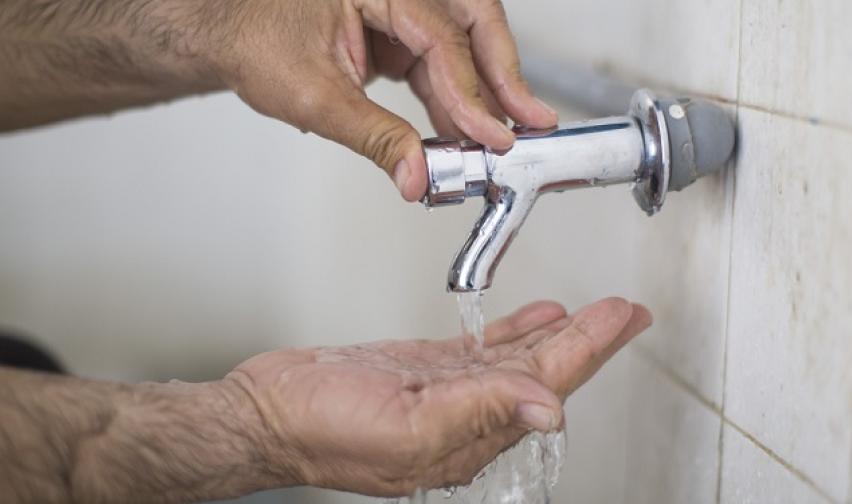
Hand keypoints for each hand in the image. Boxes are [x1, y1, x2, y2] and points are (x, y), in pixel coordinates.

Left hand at [195, 0, 557, 200]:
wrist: (232, 38)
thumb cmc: (257, 43)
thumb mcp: (314, 97)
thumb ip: (374, 137)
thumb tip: (416, 176)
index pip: (440, 38)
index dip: (471, 92)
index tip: (492, 136)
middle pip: (473, 22)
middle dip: (504, 74)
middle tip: (533, 121)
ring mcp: (400, 11)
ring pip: (463, 46)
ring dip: (485, 95)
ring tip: (503, 139)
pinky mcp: (399, 36)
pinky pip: (441, 66)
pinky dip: (455, 102)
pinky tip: (466, 135)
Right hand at [225, 297, 650, 496]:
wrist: (265, 415)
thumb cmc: (318, 431)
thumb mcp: (404, 424)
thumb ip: (479, 411)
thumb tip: (549, 410)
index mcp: (469, 434)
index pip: (546, 383)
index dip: (590, 347)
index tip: (623, 317)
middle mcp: (466, 417)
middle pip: (543, 370)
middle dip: (588, 338)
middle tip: (625, 311)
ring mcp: (444, 393)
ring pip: (517, 359)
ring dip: (559, 333)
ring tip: (594, 312)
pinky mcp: (421, 373)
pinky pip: (482, 351)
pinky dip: (514, 332)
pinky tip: (535, 318)